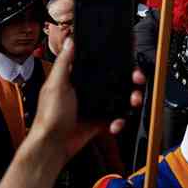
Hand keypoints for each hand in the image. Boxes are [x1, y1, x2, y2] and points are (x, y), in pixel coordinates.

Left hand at [27, 39, 145, 166]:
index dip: (116, 61)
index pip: (100, 64)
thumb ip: (64, 63)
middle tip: (137, 80)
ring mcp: (95, 105)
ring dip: (130, 99)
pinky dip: (120, 120)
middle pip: (116, 79)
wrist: (54, 145)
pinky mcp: (100, 120)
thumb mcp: (56, 85)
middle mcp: (88, 90)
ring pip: (120, 97)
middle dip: (130, 79)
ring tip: (133, 101)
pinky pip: (117, 116)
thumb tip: (70, 41)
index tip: (128, 59)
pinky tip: (116, 123)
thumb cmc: (49, 116)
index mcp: (77, 78)